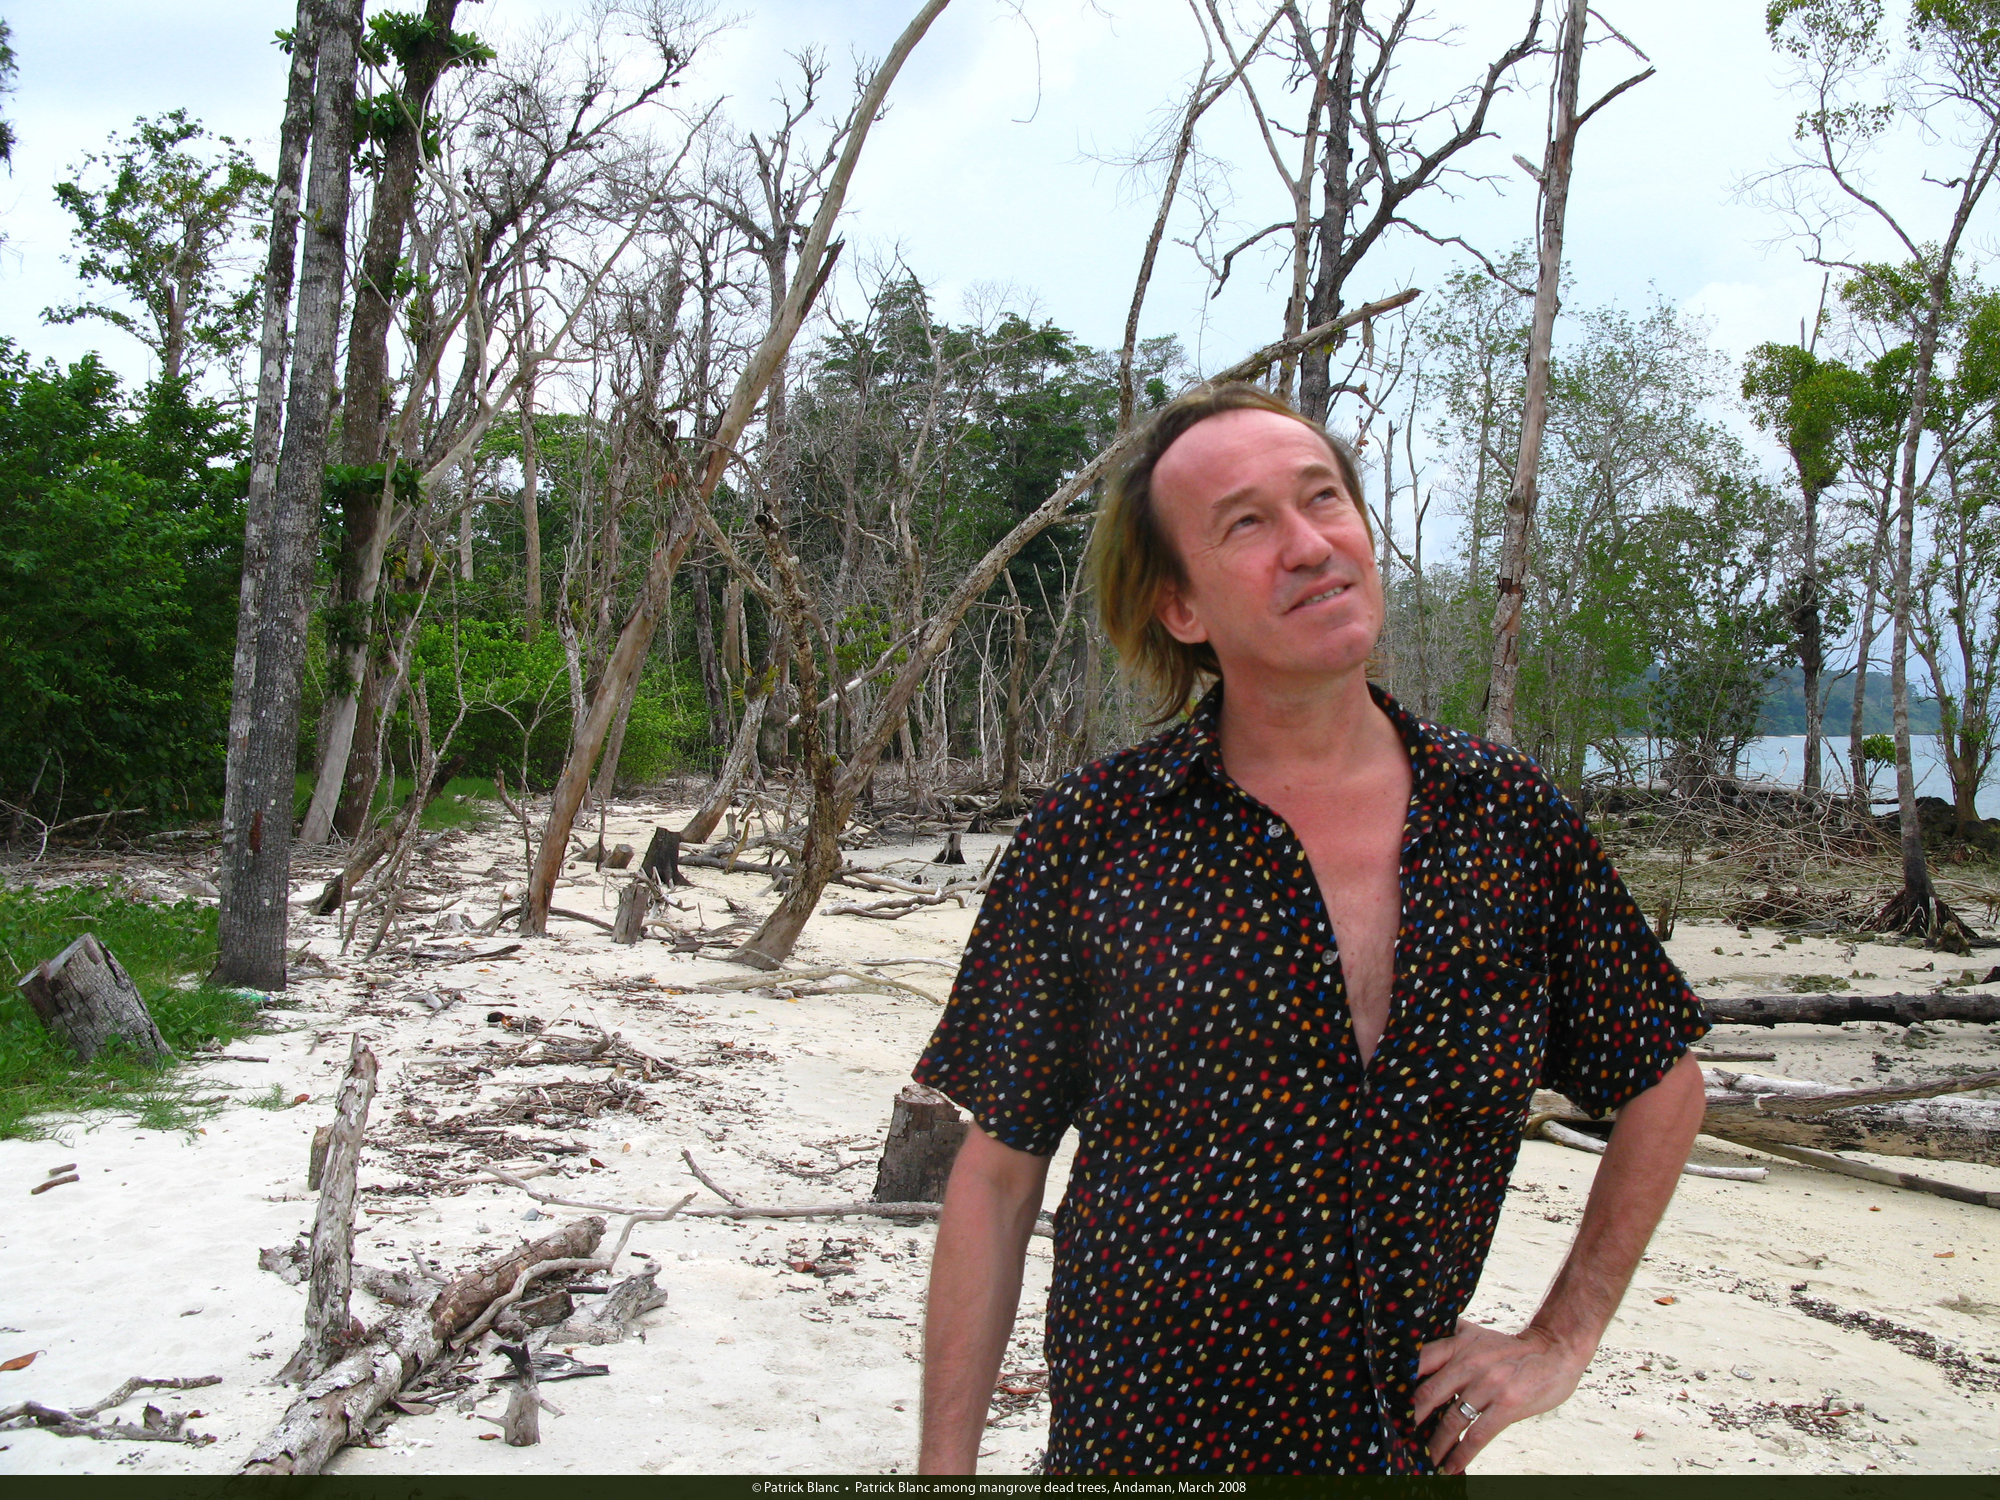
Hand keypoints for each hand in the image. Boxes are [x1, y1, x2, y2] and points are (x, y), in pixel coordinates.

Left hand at [1412, 1319, 1592, 1473]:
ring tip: (1423, 1459)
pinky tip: (1451, 1467)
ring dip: (1434, 1444)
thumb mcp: (1475, 1334)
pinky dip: (1462, 1455)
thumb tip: (1417, 1335)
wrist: (1554, 1350)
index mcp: (1457, 1344)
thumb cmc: (1509, 1347)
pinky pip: (1478, 1436)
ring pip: (1451, 1420)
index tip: (1385, 1401)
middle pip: (1428, 1394)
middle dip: (1410, 1420)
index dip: (1399, 1383)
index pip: (1419, 1361)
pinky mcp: (1507, 1406)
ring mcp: (1488, 1385)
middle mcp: (1469, 1363)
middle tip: (1396, 1437)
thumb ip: (1449, 1336)